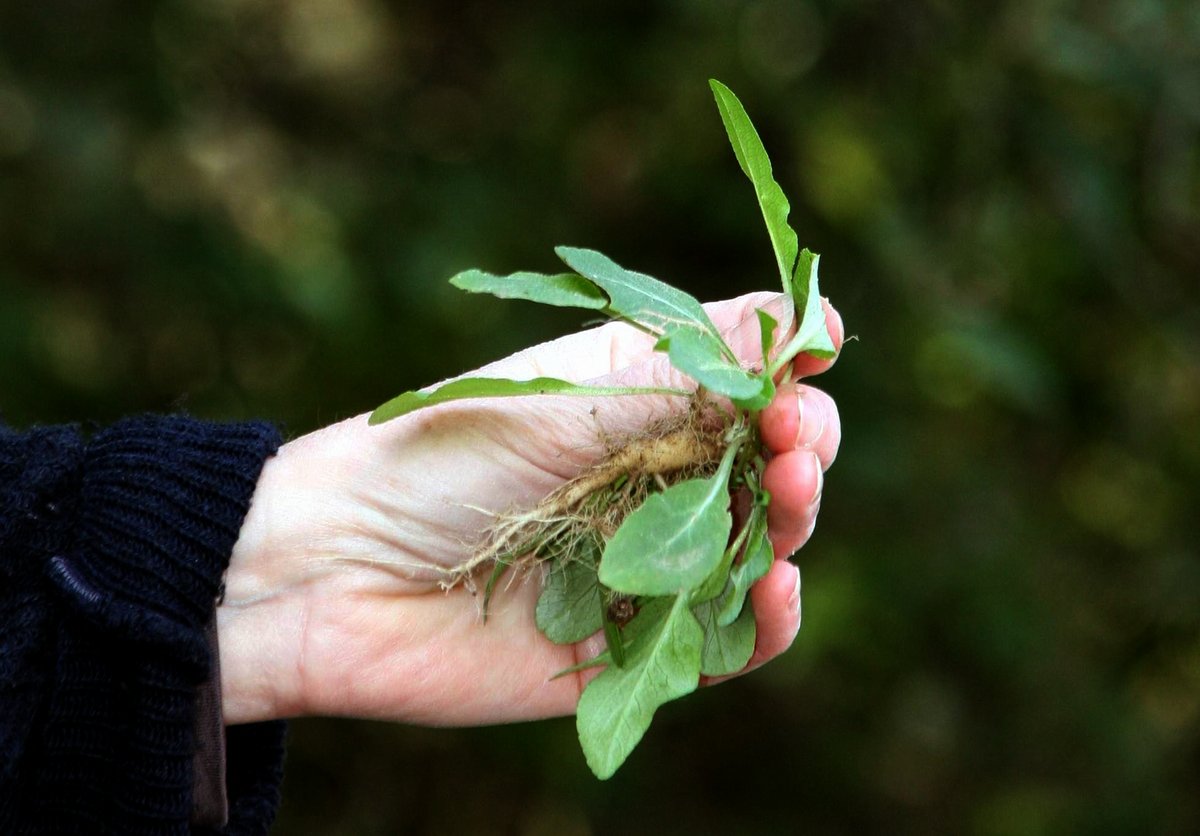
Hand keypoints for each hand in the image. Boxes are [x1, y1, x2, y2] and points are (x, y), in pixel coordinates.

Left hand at [216, 291, 842, 724]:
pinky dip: (770, 619)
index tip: (805, 372)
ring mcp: (648, 569)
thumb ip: (692, 363)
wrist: (332, 571)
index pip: (752, 393)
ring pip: (761, 548)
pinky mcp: (635, 649)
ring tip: (785, 490)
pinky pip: (729, 642)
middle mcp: (655, 486)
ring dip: (793, 519)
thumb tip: (816, 317)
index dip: (791, 384)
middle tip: (790, 442)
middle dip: (801, 448)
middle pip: (770, 470)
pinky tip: (777, 584)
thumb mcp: (570, 392)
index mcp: (639, 411)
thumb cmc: (440, 455)